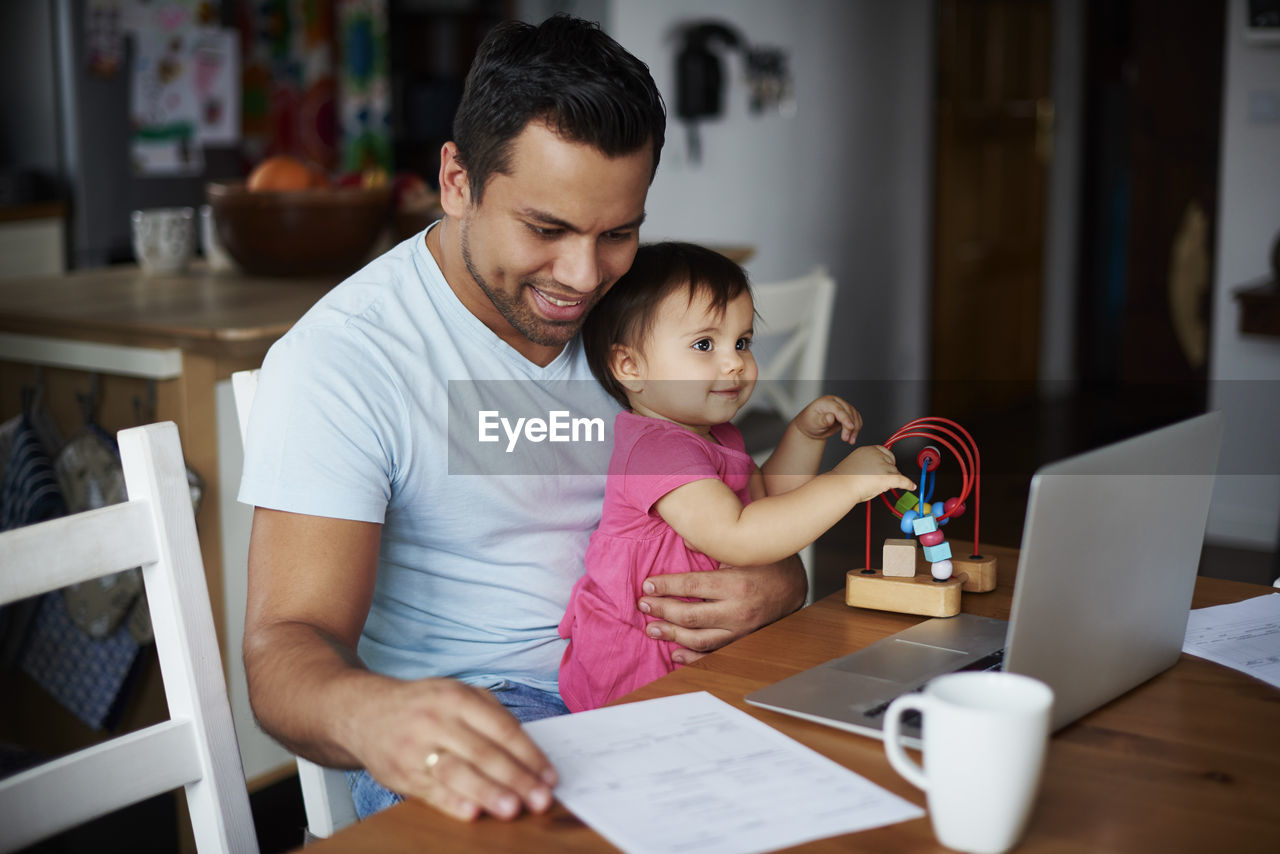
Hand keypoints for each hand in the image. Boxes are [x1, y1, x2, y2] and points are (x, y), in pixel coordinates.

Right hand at [350, 677, 556, 821]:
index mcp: (458, 698)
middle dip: (516, 778)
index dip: (529, 755)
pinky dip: (452, 803)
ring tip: (512, 809)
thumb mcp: (456, 694)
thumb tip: (529, 751)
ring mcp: (416, 747)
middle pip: (484, 752)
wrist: (364, 712)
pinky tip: (473, 813)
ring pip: (457, 772)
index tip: (550, 777)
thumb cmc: (423, 706)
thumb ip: (492, 716)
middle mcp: (437, 720)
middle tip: (541, 800)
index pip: (502, 728)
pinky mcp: (400, 773)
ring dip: (487, 792)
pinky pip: (430, 791)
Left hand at [637, 556, 806, 663]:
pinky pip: (714, 654)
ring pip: (698, 639)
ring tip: (651, 628)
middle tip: (643, 605)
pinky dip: (692, 658)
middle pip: (689, 616)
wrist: (794, 588)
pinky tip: (674, 653)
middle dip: (661, 610)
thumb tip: (685, 540)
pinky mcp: (741, 642)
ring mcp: (740, 631)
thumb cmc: (765, 565)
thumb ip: (711, 546)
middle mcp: (737, 611)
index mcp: (735, 584)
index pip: (691, 586)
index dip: (666, 586)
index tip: (647, 585)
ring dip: (671, 635)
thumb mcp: (740, 550)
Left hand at [794, 395, 861, 443]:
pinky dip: (856, 429)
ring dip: (855, 429)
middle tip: (845, 439)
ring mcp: (843, 407)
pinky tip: (852, 438)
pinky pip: (856, 420)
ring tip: (850, 440)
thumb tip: (831, 417)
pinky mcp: (847, 413)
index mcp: (826, 402)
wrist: (811, 427)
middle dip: (850, 426)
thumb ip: (822, 420)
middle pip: (848, 412)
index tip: (850, 427)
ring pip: (855, 416)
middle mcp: (836, 402)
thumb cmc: (809, 423)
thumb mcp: (813, 423)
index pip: (838, 409)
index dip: (845, 418)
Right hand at [834, 444, 915, 503]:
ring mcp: (883, 466)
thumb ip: (867, 462)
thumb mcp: (854, 463)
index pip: (884, 452)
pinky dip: (907, 484)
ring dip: (889, 479)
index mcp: (867, 450)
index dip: (886, 461)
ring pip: (894, 473)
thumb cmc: (843, 479)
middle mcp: (876, 455)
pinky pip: (901, 480)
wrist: (840, 486)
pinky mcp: (887, 477)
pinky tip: (911, 486)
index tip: (886, 466)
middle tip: (878, 478)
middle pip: (891, 462)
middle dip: (888, 470)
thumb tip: (875, 469)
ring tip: (874, 485)